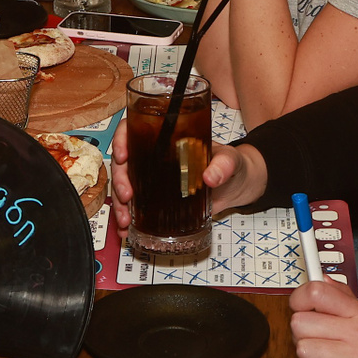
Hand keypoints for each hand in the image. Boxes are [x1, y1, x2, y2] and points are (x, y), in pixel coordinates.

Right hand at [109, 137, 267, 232]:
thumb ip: (224, 164)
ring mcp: (154, 178)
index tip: (123, 155)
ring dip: (120, 203)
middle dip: (119, 179)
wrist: (238, 186)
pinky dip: (127, 217)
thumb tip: (211, 176)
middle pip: (124, 161)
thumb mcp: (231, 159)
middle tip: (127, 195)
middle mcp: (155, 156)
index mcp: (168, 137)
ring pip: (125, 185)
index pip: (135, 128)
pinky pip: (136, 205)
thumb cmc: (233, 164)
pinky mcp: (157, 199)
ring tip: (125, 219)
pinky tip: (125, 229)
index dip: (123, 139)